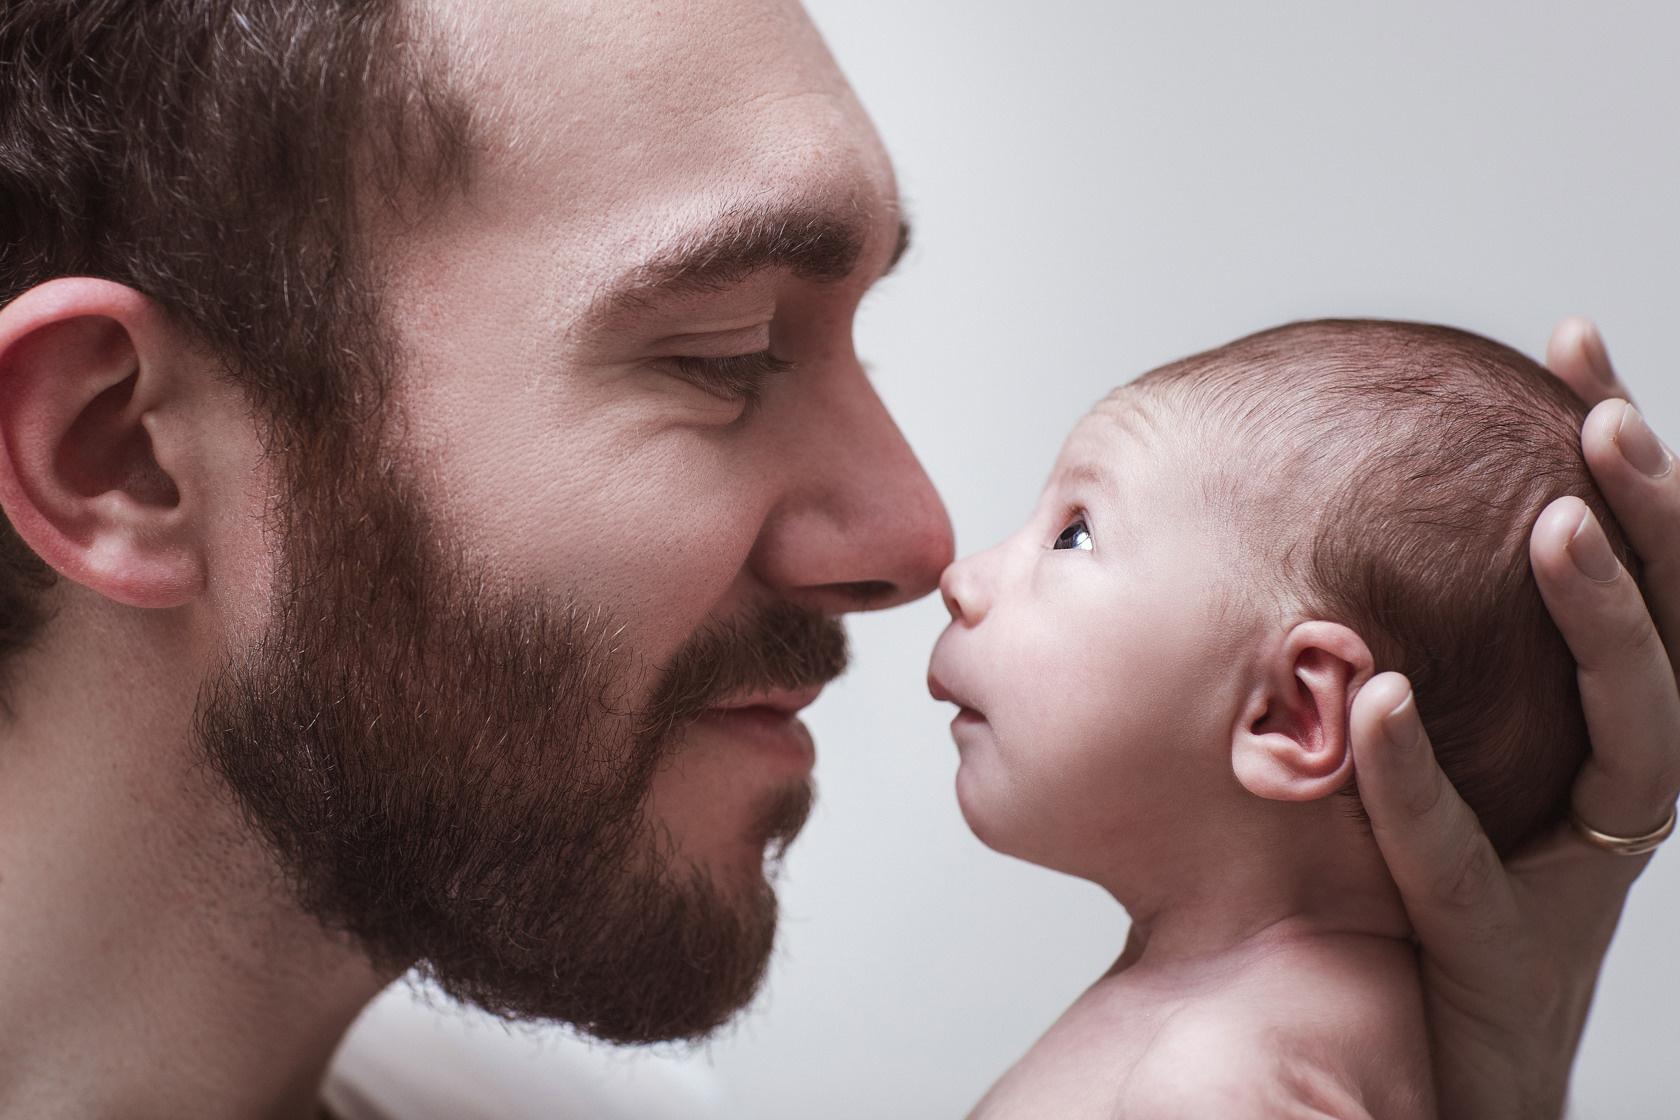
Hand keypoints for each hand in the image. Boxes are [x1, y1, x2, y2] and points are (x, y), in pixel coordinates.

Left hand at [1348, 318, 1679, 1119]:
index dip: (1625, 462)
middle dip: (1648, 514)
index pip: (1634, 566)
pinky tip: (1386, 699)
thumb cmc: (1424, 878)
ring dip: (1602, 621)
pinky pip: (1463, 848)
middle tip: (1606, 416)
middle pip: (1670, 626)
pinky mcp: (1507, 937)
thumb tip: (1335, 506)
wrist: (1422, 1038)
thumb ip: (1410, 628)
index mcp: (1600, 716)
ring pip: (1631, 728)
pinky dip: (1420, 774)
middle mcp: (1616, 775)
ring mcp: (1577, 860)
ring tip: (1553, 528)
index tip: (1578, 344)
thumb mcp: (1435, 729)